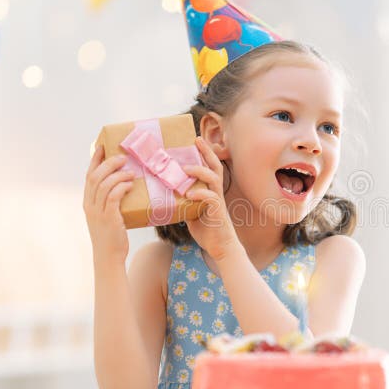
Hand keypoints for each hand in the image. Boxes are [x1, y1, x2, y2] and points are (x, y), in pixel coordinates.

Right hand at [83, 144, 135, 264]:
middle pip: (95, 176)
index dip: (95, 160)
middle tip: (122, 157)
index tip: (102, 146)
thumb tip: (124, 185)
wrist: (109, 257)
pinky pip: (113, 196)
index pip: (89, 176)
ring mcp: (97, 212)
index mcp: (87, 202)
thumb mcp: (107, 216)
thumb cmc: (112, 237)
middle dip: (108, 163)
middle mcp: (90, 205)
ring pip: (104, 184)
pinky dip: (121, 187)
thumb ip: (110, 201)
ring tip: (130, 172)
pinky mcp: (108, 218)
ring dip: (118, 174)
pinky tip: (130, 184)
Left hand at [182, 137, 239, 260]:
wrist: (221, 249)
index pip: (209, 168)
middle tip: (197, 140)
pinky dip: (200, 194)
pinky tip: (190, 194)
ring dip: (199, 171)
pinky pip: (211, 198)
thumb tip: (168, 197)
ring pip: (213, 178)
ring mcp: (218, 202)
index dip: (204, 154)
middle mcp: (216, 193)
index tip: (196, 141)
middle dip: (206, 152)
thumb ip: (184, 203)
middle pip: (215, 166)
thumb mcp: (191, 214)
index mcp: (210, 191)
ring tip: (186, 169)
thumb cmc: (208, 232)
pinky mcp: (218, 212)